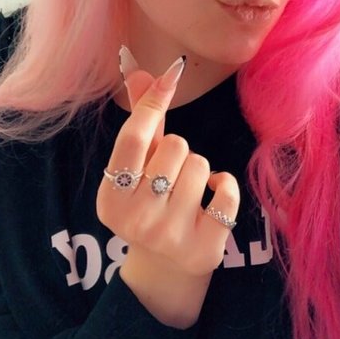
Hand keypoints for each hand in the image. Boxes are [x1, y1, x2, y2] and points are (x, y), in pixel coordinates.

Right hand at [96, 58, 240, 326]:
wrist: (165, 267)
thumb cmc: (150, 202)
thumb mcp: (137, 169)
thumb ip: (141, 123)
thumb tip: (139, 71)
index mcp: (112, 197)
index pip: (133, 138)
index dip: (153, 102)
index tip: (169, 76)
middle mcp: (137, 219)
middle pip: (174, 147)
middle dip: (178, 150)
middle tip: (170, 173)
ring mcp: (171, 235)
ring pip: (201, 164)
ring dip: (199, 169)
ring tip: (188, 189)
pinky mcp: (205, 246)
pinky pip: (227, 190)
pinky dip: (224, 185)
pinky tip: (212, 198)